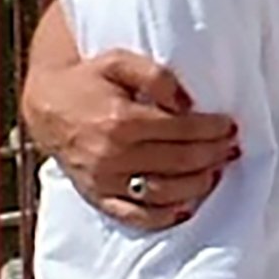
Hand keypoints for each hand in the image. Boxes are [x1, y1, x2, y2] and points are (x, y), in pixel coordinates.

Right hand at [27, 47, 238, 231]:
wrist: (47, 106)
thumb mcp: (119, 60)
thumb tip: (187, 104)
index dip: (212, 129)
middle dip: (213, 155)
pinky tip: (187, 206)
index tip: (230, 126)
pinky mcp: (99, 198)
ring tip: (216, 172)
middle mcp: (113, 156)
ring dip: (198, 185)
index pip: (181, 130)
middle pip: (179, 162)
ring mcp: (106, 181)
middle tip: (231, 148)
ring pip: (163, 193)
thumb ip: (156, 76)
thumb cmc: (88, 80)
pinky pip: (136, 217)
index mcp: (121, 121)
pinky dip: (164, 217)